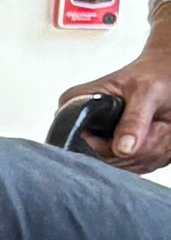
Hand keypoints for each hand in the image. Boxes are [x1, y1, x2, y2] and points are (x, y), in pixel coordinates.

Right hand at [66, 20, 170, 166]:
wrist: (170, 74)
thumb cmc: (155, 73)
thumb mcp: (146, 91)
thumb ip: (134, 120)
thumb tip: (123, 149)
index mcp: (77, 104)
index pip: (79, 143)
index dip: (109, 146)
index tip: (138, 132)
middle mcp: (85, 125)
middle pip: (105, 159)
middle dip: (139, 148)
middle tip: (159, 123)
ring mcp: (101, 141)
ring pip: (125, 166)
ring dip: (152, 150)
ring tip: (161, 124)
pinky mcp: (119, 152)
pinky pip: (137, 167)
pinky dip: (157, 154)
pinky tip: (160, 133)